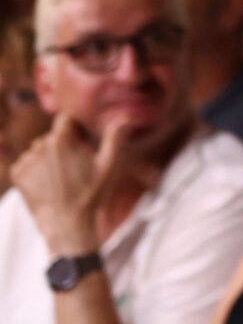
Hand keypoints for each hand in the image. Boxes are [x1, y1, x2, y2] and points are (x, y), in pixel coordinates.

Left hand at [11, 114, 128, 252]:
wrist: (67, 225)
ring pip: (39, 150)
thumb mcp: (110, 165)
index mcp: (62, 140)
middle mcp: (39, 147)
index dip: (76, 128)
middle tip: (76, 166)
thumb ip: (116, 138)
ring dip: (48, 157)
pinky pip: (26, 163)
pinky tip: (48, 183)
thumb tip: (124, 118)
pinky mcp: (17, 176)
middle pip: (52, 136)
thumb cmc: (91, 194)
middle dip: (63, 145)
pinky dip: (35, 169)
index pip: (65, 119)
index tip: (83, 142)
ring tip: (61, 177)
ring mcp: (26, 162)